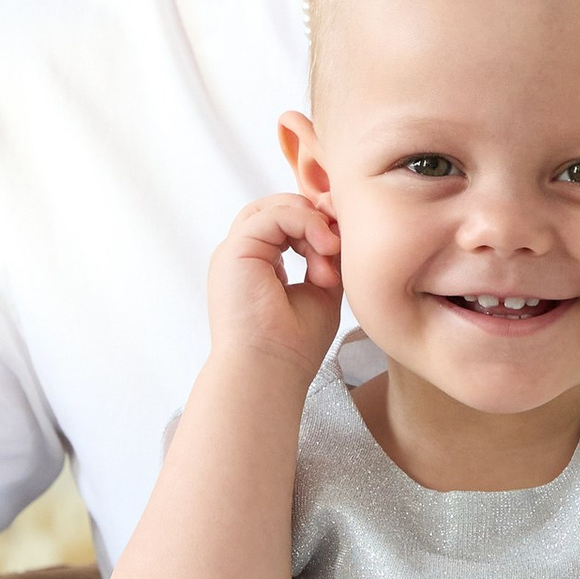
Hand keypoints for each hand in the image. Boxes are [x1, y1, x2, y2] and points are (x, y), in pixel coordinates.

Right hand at [205, 189, 341, 382]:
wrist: (270, 371)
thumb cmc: (292, 346)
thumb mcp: (321, 292)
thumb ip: (326, 259)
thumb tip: (338, 232)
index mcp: (258, 266)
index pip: (286, 224)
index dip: (318, 225)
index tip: (343, 247)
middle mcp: (243, 256)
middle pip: (277, 208)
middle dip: (315, 217)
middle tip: (340, 242)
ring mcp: (235, 252)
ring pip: (276, 207)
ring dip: (313, 223)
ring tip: (332, 252)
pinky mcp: (235, 251)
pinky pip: (274, 215)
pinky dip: (305, 223)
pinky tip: (325, 248)